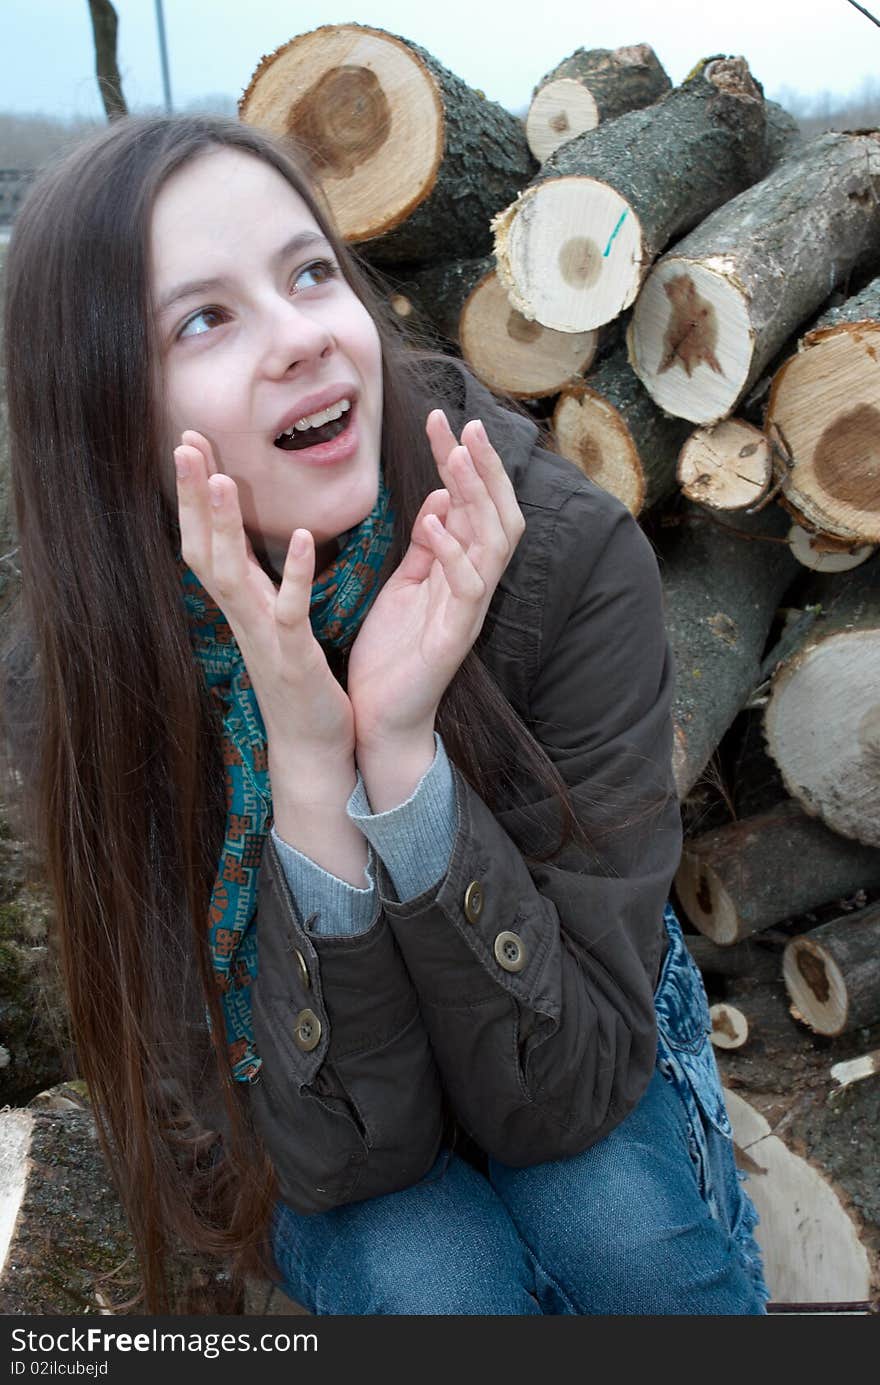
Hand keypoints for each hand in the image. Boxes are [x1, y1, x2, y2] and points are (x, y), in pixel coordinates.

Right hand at [173, 430, 355, 764]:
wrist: (313, 745)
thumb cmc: (301, 680)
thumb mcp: (279, 620)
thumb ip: (267, 580)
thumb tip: (262, 537)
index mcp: (242, 603)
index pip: (205, 539)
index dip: (194, 494)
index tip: (190, 442)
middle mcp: (242, 616)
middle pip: (202, 548)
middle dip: (192, 497)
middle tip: (184, 442)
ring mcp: (262, 637)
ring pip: (230, 576)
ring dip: (224, 526)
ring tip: (223, 477)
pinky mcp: (293, 657)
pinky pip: (287, 612)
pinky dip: (290, 575)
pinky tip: (299, 537)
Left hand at [346, 413, 525, 750]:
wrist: (381, 716)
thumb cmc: (394, 653)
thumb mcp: (406, 585)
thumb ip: (427, 545)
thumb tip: (441, 497)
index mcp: (462, 569)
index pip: (473, 503)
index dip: (463, 461)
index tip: (443, 420)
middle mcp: (476, 585)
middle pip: (498, 514)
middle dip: (484, 468)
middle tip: (466, 425)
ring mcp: (470, 610)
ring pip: (494, 544)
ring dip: (476, 498)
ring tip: (454, 460)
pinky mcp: (456, 637)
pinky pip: (469, 588)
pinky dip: (453, 552)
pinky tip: (433, 524)